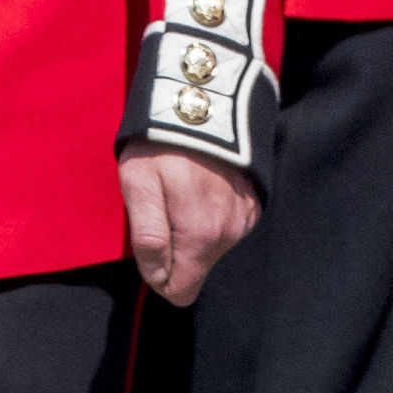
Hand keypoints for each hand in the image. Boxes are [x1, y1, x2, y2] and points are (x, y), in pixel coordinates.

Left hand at [118, 144, 258, 304]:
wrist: (208, 101)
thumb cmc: (162, 144)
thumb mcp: (138, 184)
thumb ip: (147, 237)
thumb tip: (156, 277)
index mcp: (201, 236)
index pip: (179, 291)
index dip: (158, 275)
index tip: (150, 243)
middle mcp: (230, 234)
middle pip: (196, 269)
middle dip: (176, 251)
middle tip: (163, 209)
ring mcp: (246, 218)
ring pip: (212, 249)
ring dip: (194, 231)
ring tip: (183, 191)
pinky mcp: (254, 203)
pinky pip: (228, 228)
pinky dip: (213, 215)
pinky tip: (204, 186)